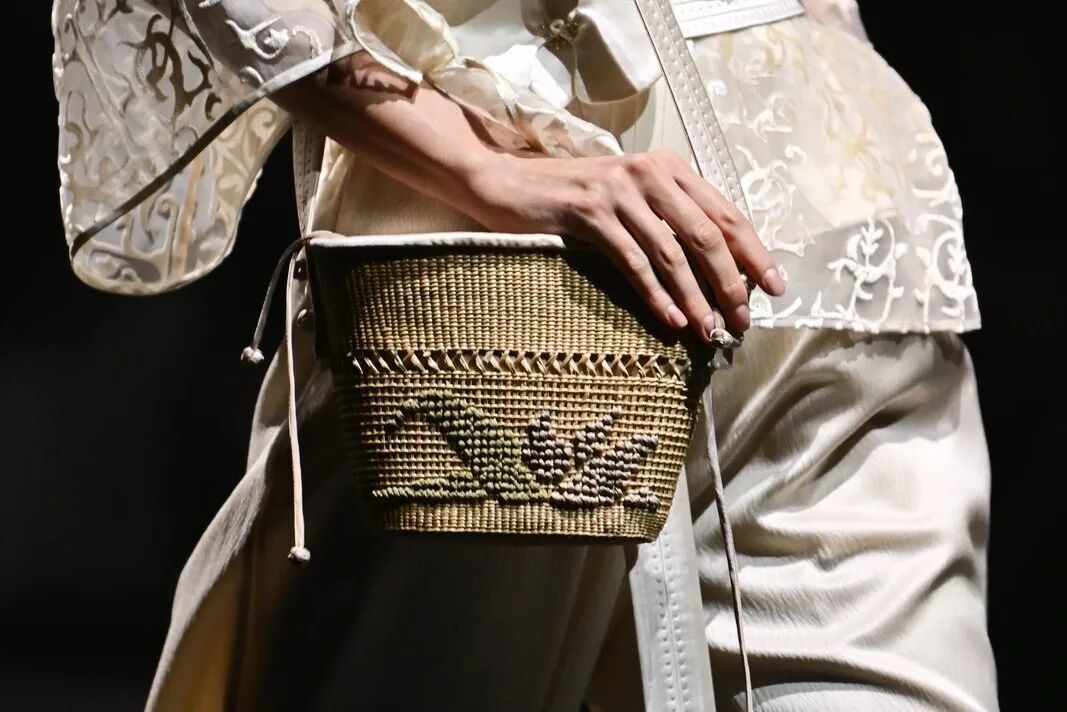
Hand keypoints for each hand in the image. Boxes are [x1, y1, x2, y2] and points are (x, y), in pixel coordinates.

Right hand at [464, 149, 785, 339]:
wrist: (507, 185)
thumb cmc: (571, 198)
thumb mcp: (628, 198)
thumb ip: (668, 218)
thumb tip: (716, 270)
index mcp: (668, 167)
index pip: (725, 212)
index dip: (754, 253)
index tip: (775, 288)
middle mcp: (649, 172)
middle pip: (707, 234)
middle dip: (731, 283)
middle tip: (743, 321)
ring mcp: (619, 190)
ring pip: (673, 253)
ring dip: (696, 298)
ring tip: (710, 332)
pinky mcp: (590, 213)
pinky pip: (634, 262)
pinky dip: (657, 296)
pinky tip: (672, 321)